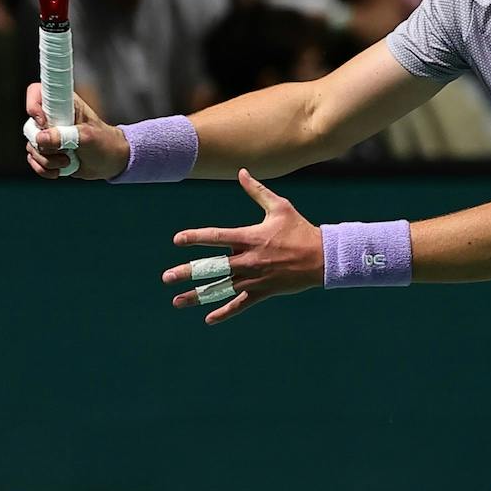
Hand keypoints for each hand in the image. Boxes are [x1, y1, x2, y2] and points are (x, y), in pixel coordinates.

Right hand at [24, 81, 127, 179]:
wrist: (109, 162)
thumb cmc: (103, 142)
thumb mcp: (87, 137)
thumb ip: (64, 135)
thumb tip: (40, 139)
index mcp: (62, 104)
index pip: (36, 92)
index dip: (33, 106)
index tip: (44, 122)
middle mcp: (51, 117)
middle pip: (30, 127)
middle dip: (44, 145)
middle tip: (63, 149)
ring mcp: (47, 135)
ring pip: (32, 147)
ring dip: (48, 160)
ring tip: (67, 161)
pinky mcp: (46, 151)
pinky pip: (33, 160)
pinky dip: (44, 169)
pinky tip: (59, 170)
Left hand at [162, 171, 320, 323]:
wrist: (322, 258)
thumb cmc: (300, 230)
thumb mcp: (280, 207)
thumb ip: (257, 191)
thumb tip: (242, 172)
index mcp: (250, 237)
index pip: (217, 236)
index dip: (196, 237)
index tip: (178, 240)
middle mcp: (248, 260)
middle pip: (212, 267)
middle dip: (188, 273)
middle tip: (167, 278)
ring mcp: (254, 278)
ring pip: (221, 289)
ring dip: (198, 296)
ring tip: (177, 301)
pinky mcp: (262, 292)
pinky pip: (240, 305)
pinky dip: (224, 312)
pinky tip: (208, 319)